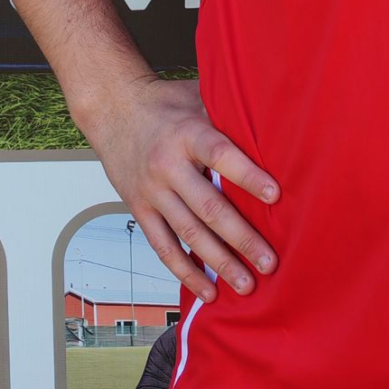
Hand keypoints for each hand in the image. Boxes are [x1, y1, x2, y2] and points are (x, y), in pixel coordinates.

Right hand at [82, 76, 280, 303]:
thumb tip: (275, 121)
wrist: (112, 109)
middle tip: (270, 262)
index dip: (247, 175)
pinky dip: (185, 271)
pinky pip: (163, 246)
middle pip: (208, 206)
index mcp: (187, 134)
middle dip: (241, 237)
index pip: (220, 155)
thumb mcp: (196, 96)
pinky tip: (207, 291)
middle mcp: (168, 165)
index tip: (276, 196)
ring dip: (219, 262)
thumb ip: (228, 113)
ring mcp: (151, 191)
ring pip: (188, 233)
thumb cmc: (166, 103)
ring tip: (246, 285)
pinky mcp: (139, 209)